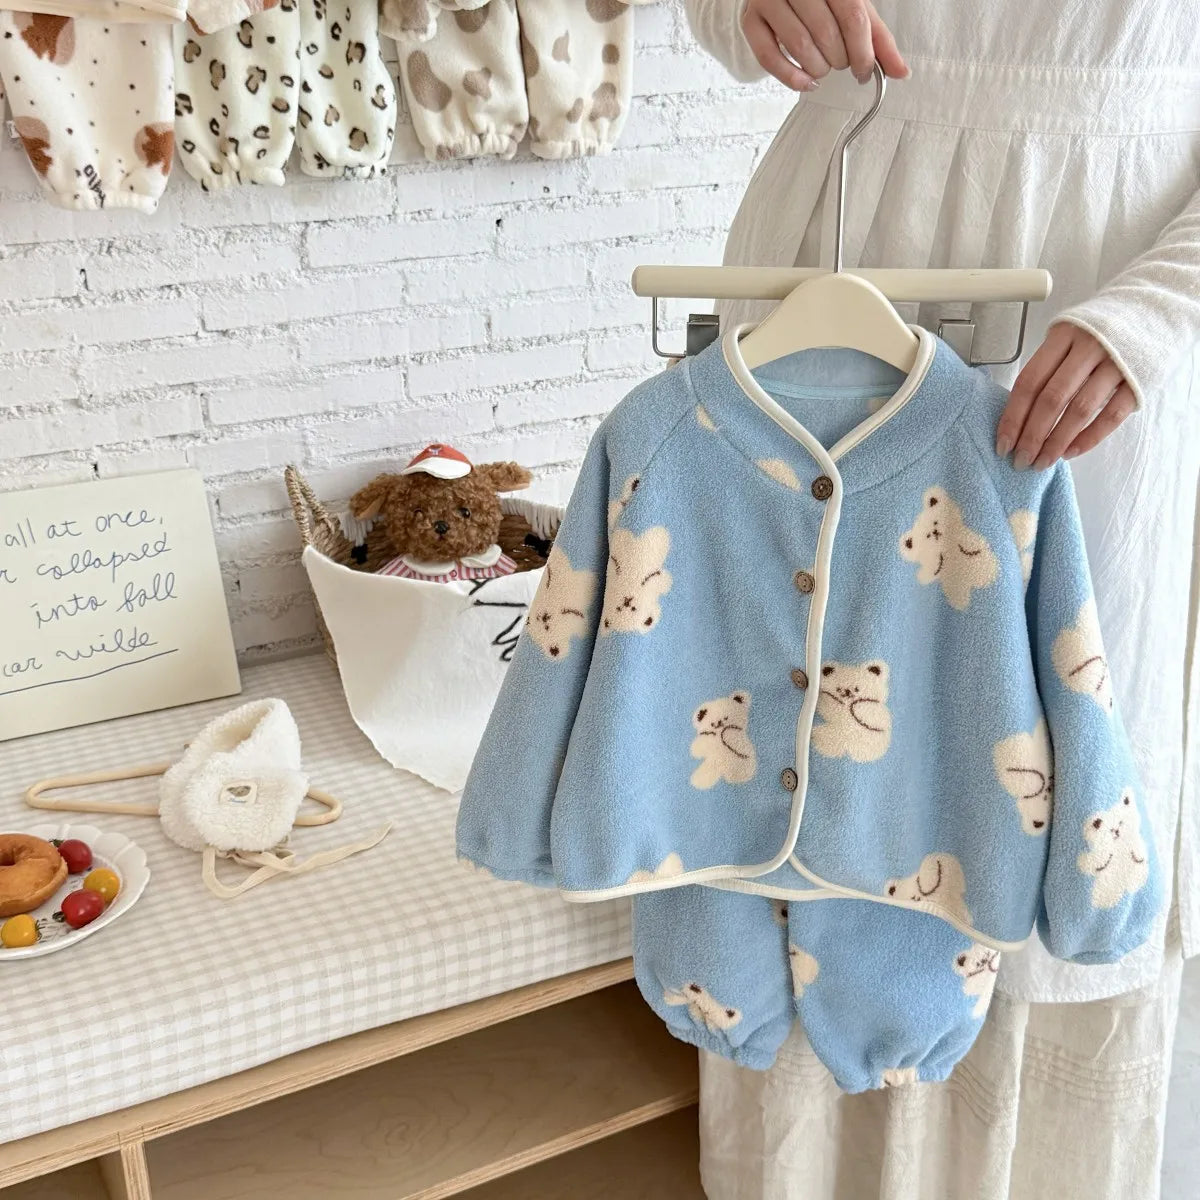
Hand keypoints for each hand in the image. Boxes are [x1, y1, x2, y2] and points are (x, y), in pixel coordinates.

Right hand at [741, 0, 907, 90]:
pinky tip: (806, 83)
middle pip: (827, 33)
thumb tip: (902, 72)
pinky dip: (791, 78)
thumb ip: (877, 39)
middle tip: (840, 63)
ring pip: (799, 46)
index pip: (853, 17)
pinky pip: (769, 57)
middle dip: (839, 60)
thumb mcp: (854, 8)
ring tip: (823, 69)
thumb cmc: (822, 1)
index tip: (865, 72)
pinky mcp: (750, 20)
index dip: (863, 52)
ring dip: (817, 69)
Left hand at [995, 323, 1136, 469]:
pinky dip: (1089, 438)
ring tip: (1042, 462)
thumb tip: (1018, 415)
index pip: (1030, 382)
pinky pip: (1111, 415)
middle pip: (1052, 399)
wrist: (1153, 310)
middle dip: (1032, 436)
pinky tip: (1070, 452)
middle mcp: (1089, 347)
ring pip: (1080, 410)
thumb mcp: (1067, 336)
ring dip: (1057, 442)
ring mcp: (1117, 363)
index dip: (1013, 417)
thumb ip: (1047, 367)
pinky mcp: (1139, 380)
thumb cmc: (1099, 330)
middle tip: (1021, 460)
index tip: (1003, 443)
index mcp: (1063, 336)